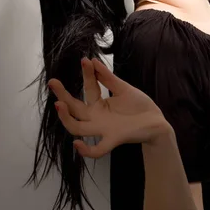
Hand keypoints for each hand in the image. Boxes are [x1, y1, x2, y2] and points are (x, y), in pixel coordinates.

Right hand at [48, 58, 169, 157]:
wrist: (156, 122)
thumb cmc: (139, 106)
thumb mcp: (123, 89)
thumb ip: (108, 78)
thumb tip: (93, 61)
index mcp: (99, 104)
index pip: (88, 88)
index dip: (87, 74)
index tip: (85, 60)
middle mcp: (96, 117)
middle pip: (74, 108)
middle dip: (62, 95)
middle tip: (53, 82)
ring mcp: (103, 129)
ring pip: (77, 128)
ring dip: (66, 118)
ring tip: (59, 104)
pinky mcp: (113, 139)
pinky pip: (97, 150)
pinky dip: (87, 150)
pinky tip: (77, 144)